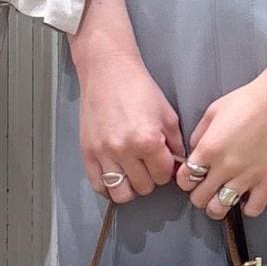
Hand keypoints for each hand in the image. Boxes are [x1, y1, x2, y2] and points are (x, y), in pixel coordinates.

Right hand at [76, 51, 186, 202]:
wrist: (108, 72)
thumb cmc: (139, 88)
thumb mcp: (167, 114)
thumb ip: (175, 143)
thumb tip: (178, 165)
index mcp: (148, 140)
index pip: (163, 175)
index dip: (166, 171)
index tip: (162, 163)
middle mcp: (125, 150)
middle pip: (143, 187)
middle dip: (150, 179)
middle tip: (148, 166)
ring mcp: (103, 153)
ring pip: (120, 193)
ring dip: (130, 188)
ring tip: (132, 175)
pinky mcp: (87, 152)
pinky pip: (98, 185)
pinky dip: (108, 187)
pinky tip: (115, 176)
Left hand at [176, 71, 266, 219]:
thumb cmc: (249, 100)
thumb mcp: (213, 111)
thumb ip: (199, 135)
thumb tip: (195, 153)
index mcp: (208, 149)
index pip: (185, 179)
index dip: (186, 180)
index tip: (193, 178)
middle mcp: (225, 167)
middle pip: (199, 199)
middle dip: (199, 195)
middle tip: (207, 188)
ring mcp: (248, 177)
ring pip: (220, 209)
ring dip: (218, 206)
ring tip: (222, 198)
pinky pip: (252, 209)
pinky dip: (246, 207)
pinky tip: (247, 196)